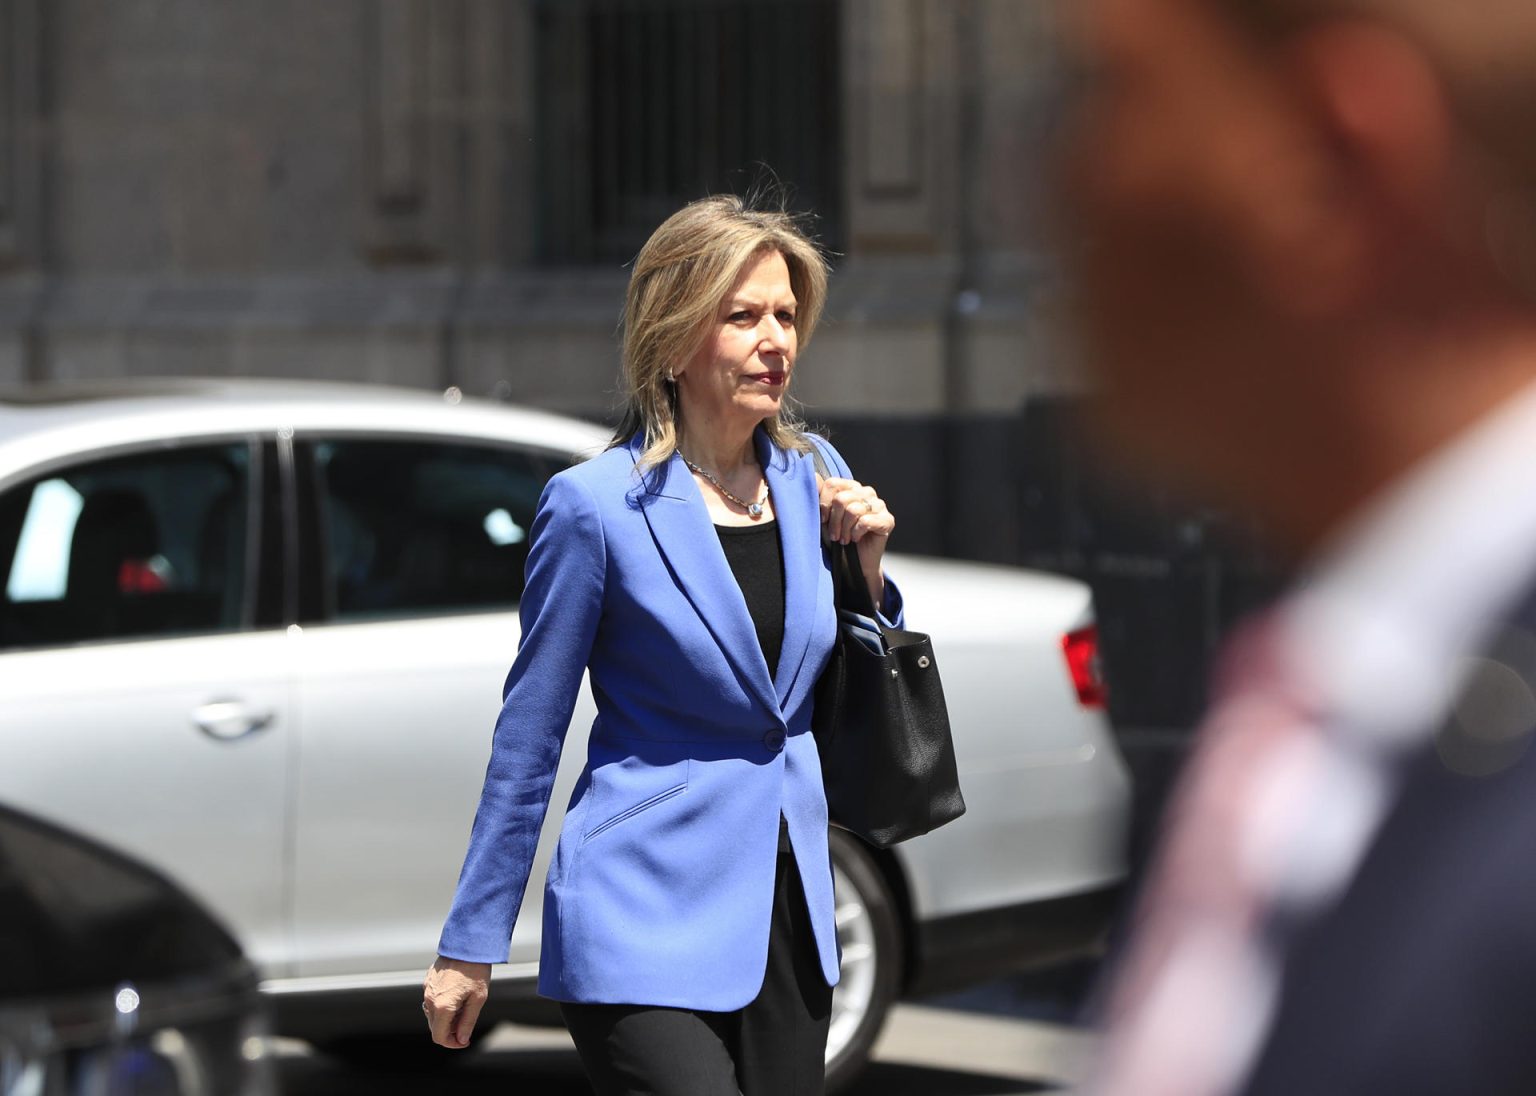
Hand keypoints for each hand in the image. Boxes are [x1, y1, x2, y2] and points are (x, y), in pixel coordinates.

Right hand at [422, 956, 490, 1048]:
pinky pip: (432, 1000)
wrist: (468, 945)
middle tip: (466, 1025)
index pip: (439, 1037)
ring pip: (432, 1014)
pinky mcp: (428, 981)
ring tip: (464, 1008)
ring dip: (446, 1018)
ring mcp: (427, 989)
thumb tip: (461, 1039)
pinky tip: (457, 995)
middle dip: (450, 1031)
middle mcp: (430, 999)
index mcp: (442, 1006)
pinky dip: (442, 1005)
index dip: (452, 1043)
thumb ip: (468, 1022)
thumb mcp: (478, 999)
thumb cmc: (476, 970)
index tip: (464, 1040)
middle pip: (435, 1027)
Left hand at [817, 475, 894, 606]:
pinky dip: (856, 533)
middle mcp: (866, 492)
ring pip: (853, 510)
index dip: (823, 504)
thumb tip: (814, 476)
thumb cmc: (837, 538)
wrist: (852, 563)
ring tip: (844, 539)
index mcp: (851, 487)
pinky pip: (866, 521)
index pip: (832, 484)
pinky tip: (856, 539)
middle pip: (842, 498)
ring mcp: (879, 505)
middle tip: (834, 535)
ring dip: (844, 529)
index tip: (822, 520)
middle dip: (834, 520)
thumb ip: (819, 495)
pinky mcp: (888, 520)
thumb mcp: (823, 516)